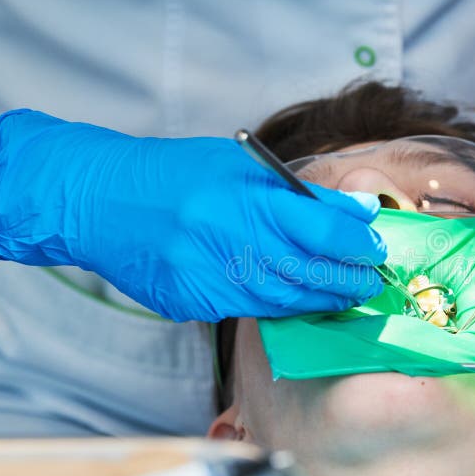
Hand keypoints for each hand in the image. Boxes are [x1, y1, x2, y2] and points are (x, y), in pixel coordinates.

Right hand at [0, 110, 385, 320]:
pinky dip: (277, 304)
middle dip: (348, 281)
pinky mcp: (191, 301)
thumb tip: (359, 213)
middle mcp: (228, 239)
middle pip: (309, 273)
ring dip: (319, 300)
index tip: (374, 248)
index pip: (324, 229)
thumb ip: (303, 194)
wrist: (100, 199)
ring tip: (341, 293)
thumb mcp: (243, 167)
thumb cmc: (177, 174)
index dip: (358, 244)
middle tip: (368, 282)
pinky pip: (246, 309)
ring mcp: (207, 276)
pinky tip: (294, 299)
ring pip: (282, 300)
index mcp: (245, 197)